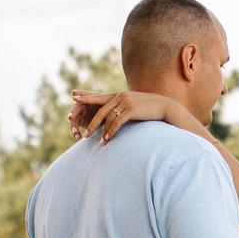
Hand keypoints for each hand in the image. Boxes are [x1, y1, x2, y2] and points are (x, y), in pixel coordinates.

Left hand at [69, 90, 191, 142]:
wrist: (165, 107)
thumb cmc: (149, 109)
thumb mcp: (134, 106)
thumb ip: (122, 108)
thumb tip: (114, 116)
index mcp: (119, 94)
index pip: (99, 97)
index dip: (86, 97)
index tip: (73, 95)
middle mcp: (120, 96)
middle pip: (100, 110)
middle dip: (91, 123)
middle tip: (84, 134)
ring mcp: (126, 102)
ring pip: (108, 118)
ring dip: (102, 132)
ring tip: (100, 142)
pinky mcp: (131, 109)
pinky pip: (117, 122)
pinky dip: (111, 131)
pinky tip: (108, 139)